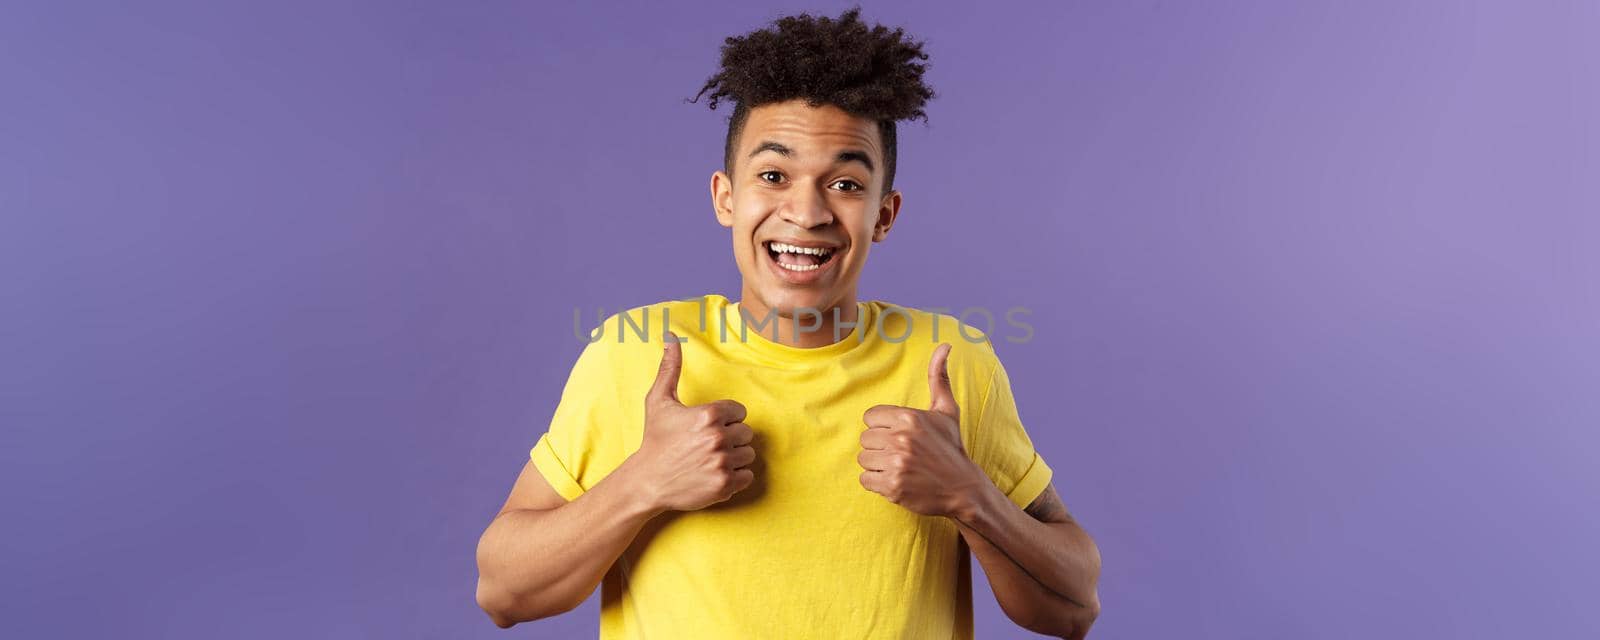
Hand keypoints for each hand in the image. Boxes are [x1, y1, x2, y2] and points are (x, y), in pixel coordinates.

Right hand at [626, 331, 756, 511]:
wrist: (647, 482)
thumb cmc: (655, 439)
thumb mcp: (659, 401)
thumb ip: (670, 367)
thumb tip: (670, 335)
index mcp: (709, 414)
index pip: (740, 412)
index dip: (725, 419)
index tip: (707, 427)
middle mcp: (718, 437)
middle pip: (746, 433)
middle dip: (731, 438)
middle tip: (709, 445)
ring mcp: (722, 463)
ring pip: (749, 455)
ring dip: (734, 457)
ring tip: (711, 459)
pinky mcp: (725, 485)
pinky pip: (747, 476)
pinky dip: (736, 477)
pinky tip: (715, 473)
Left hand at [858, 343, 987, 517]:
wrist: (963, 488)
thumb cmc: (950, 447)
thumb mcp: (947, 411)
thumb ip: (938, 377)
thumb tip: (946, 345)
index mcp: (909, 418)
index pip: (870, 417)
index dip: (882, 427)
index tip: (898, 435)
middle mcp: (901, 439)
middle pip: (865, 439)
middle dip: (879, 447)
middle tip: (900, 454)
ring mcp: (897, 464)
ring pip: (863, 459)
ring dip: (877, 465)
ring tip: (899, 467)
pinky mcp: (893, 487)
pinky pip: (865, 480)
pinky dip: (877, 483)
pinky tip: (896, 481)